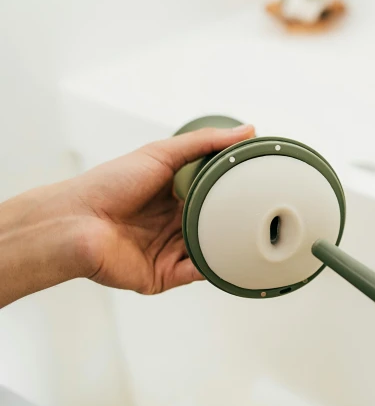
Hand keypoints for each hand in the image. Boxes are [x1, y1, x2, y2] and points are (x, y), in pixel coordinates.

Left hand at [69, 124, 254, 293]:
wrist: (75, 223)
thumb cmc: (108, 185)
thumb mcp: (161, 153)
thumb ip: (204, 143)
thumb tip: (246, 130)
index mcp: (172, 199)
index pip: (212, 197)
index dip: (234, 193)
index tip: (260, 185)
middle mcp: (172, 227)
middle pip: (214, 227)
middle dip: (237, 224)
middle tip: (267, 214)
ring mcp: (169, 253)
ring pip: (211, 252)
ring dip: (230, 247)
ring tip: (259, 238)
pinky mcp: (164, 276)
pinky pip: (198, 274)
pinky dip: (216, 269)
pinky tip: (234, 260)